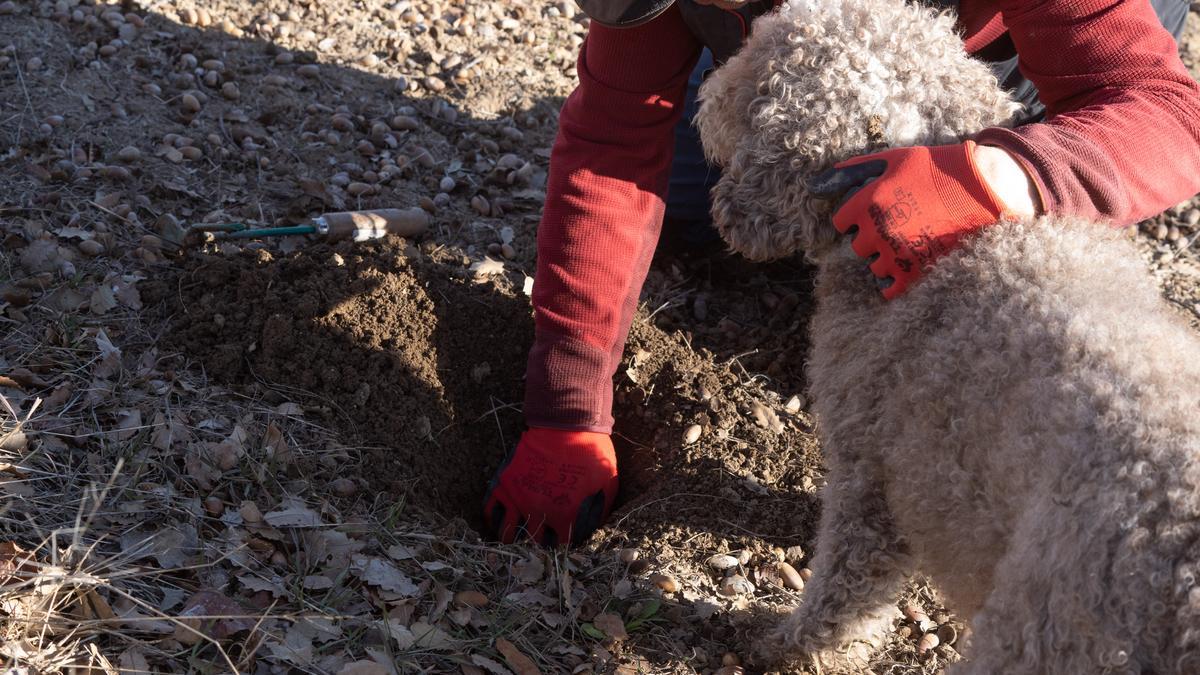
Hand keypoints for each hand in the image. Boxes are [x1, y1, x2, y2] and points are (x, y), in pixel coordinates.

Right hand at [483, 428, 618, 546]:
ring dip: (511, 539)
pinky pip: (491, 510)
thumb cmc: (592, 453)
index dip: (562, 551)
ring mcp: (518, 498)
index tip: (561, 547)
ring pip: (507, 534)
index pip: (560, 549)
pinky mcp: (505, 483)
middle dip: (536, 550)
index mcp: (565, 516)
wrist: (567, 424)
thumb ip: (598, 512)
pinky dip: (493, 520)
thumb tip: (590, 531)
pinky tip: (500, 522)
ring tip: (516, 540)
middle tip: (538, 547)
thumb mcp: (607, 485)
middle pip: (532, 545)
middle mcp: (538, 512)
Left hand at [808, 141, 1038, 298]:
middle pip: (856, 246)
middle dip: (870, 237)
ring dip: (884, 258)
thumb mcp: (893, 159)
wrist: (981, 187)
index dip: (855, 217)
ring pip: (873, 267)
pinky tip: (903, 269)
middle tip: (894, 226)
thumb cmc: (935, 169)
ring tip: (906, 242)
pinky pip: (888, 289)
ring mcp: (895, 252)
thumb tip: (819, 182)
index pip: (841, 222)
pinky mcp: (915, 271)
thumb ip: (854, 170)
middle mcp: (877, 230)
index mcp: (867, 202)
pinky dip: (892, 282)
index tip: (870, 214)